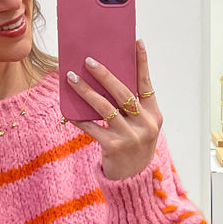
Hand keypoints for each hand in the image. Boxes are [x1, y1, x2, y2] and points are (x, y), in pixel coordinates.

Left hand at [67, 39, 162, 180]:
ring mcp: (130, 136)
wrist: (135, 181)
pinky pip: (93, 128)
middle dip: (105, 74)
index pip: (147, 83)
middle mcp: (145, 124)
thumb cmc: (134, 146)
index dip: (142, 63)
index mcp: (153, 114)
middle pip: (123, 92)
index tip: (136, 42)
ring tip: (72, 78)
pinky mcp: (114, 148)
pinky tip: (69, 111)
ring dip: (86, 91)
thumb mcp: (140, 126)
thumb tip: (106, 81)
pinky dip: (80, 119)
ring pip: (104, 107)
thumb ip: (130, 107)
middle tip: (89, 61)